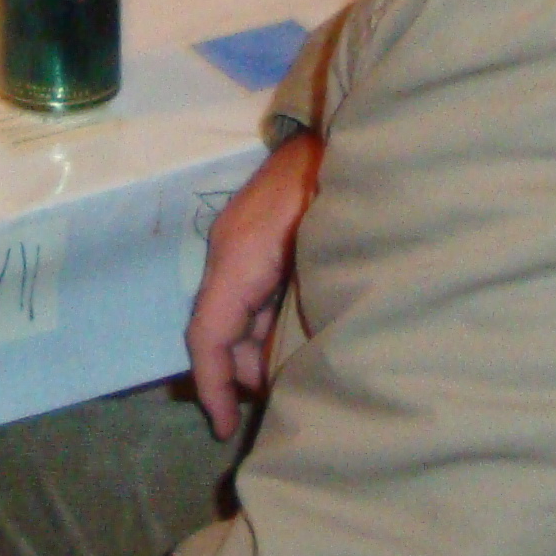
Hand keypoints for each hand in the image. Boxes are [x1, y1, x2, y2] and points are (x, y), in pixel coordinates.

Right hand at [185, 129, 322, 437]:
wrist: (347, 127)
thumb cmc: (341, 192)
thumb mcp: (324, 263)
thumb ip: (299, 318)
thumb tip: (283, 369)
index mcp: (238, 257)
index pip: (208, 334)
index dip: (213, 387)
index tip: (224, 427)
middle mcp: (229, 249)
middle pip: (220, 326)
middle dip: (242, 370)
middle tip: (282, 400)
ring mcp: (242, 237)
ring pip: (237, 308)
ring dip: (258, 344)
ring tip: (294, 369)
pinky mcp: (259, 232)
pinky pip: (252, 287)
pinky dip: (266, 318)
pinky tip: (296, 329)